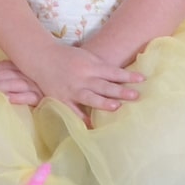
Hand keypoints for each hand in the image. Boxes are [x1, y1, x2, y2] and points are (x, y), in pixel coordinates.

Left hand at [0, 58, 43, 105]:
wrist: (65, 91)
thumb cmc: (42, 83)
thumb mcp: (28, 73)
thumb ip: (12, 73)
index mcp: (25, 66)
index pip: (5, 65)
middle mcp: (30, 73)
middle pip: (7, 73)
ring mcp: (37, 85)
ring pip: (15, 84)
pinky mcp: (43, 98)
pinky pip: (30, 97)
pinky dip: (19, 97)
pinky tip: (8, 99)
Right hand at [25, 43, 143, 118]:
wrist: (42, 58)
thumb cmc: (67, 57)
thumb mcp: (86, 57)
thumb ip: (101, 67)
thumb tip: (121, 77)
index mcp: (90, 66)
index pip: (113, 72)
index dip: (127, 76)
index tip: (142, 80)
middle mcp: (82, 78)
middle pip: (104, 85)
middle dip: (120, 91)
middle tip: (136, 96)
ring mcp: (72, 89)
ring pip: (90, 97)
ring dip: (103, 103)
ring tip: (116, 107)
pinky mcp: (62, 99)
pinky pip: (73, 111)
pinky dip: (82, 119)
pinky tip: (93, 126)